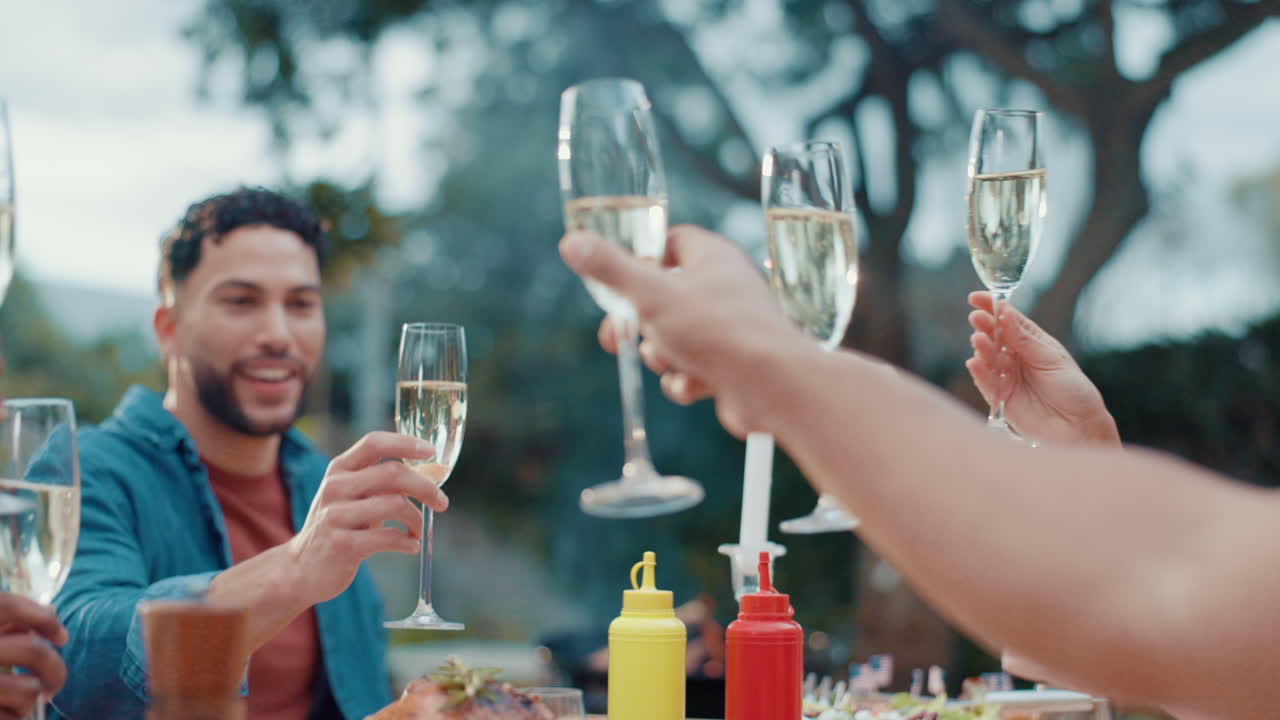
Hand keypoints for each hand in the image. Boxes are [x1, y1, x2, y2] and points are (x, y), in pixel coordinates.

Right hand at [0, 593, 67, 719]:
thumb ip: (4, 623)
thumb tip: (48, 610)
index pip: (8, 606)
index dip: (43, 618)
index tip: (60, 637)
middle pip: (32, 650)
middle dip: (55, 669)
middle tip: (53, 683)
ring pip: (29, 689)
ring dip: (31, 698)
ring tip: (20, 703)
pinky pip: (13, 717)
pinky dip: (17, 717)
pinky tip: (8, 715)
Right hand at [288, 431, 448, 605]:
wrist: (301, 569)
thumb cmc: (339, 526)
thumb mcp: (352, 496)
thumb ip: (382, 482)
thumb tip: (431, 474)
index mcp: (339, 469)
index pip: (374, 442)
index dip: (405, 443)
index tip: (430, 452)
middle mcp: (335, 487)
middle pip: (393, 473)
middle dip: (426, 487)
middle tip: (442, 502)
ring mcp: (336, 516)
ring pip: (395, 504)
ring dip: (417, 519)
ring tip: (418, 531)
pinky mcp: (341, 544)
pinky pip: (388, 538)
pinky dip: (408, 542)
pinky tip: (411, 546)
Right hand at [561, 225, 810, 436]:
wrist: (772, 387)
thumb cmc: (717, 331)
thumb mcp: (651, 295)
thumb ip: (610, 269)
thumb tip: (571, 240)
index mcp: (710, 256)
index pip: (668, 242)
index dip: (638, 260)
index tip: (616, 281)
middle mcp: (724, 287)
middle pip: (663, 297)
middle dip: (639, 324)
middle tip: (618, 339)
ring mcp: (731, 327)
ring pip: (675, 338)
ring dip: (662, 357)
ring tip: (671, 362)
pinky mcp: (734, 364)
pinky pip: (694, 369)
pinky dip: (686, 381)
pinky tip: (695, 387)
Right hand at [965, 292, 1118, 445]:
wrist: (1079, 428)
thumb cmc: (1074, 391)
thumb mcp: (1053, 360)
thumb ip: (1026, 341)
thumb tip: (1005, 314)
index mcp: (1031, 342)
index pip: (1008, 319)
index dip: (992, 307)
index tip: (978, 298)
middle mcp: (1016, 356)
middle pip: (994, 336)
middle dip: (984, 325)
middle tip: (977, 318)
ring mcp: (1006, 376)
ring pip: (987, 357)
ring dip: (981, 348)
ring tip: (978, 340)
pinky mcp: (1000, 397)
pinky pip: (985, 382)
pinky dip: (979, 372)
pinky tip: (974, 363)